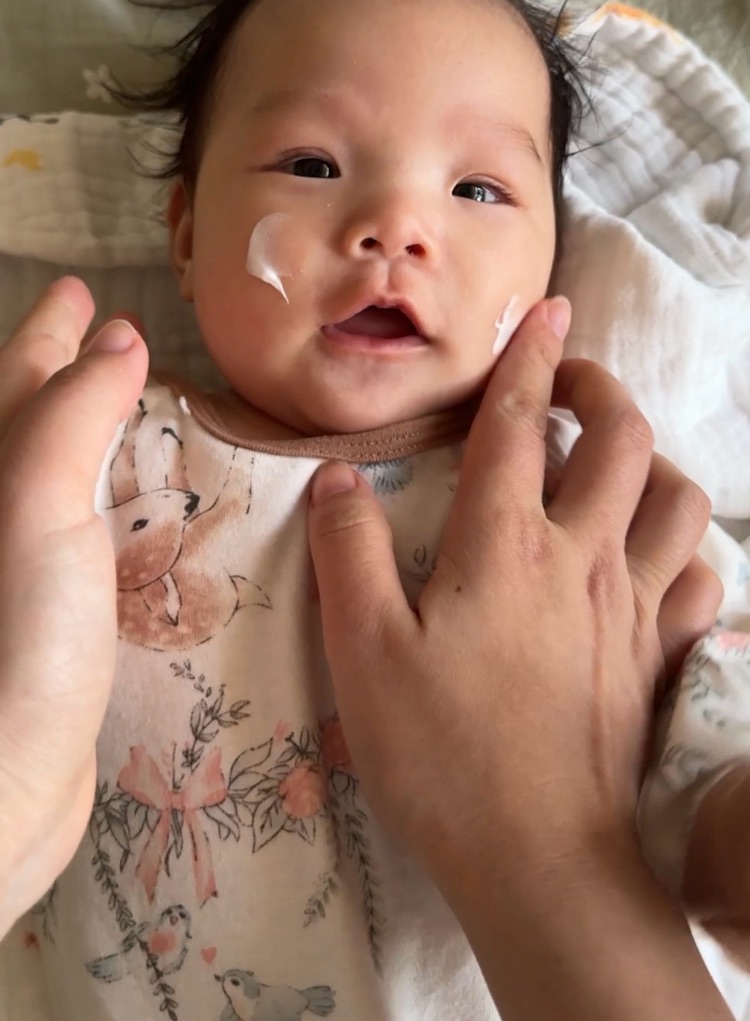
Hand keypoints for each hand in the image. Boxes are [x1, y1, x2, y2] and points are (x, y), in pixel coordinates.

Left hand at [0, 277, 147, 932]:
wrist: (2, 782)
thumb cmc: (15, 639)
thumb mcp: (37, 505)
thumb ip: (73, 414)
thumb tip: (116, 337)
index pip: (17, 376)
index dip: (49, 327)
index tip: (81, 287)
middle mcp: (1, 513)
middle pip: (32, 419)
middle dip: (67, 371)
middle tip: (116, 335)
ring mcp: (21, 567)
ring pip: (56, 476)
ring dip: (92, 434)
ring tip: (138, 406)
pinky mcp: (50, 618)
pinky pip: (81, 532)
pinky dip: (111, 502)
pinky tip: (142, 509)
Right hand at [307, 296, 720, 899]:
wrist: (541, 858)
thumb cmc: (443, 754)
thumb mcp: (364, 653)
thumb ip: (349, 553)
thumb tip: (339, 479)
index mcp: (505, 542)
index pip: (520, 421)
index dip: (529, 354)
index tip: (544, 309)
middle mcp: (581, 555)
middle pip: (620, 437)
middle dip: (598, 386)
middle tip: (566, 385)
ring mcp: (632, 605)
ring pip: (677, 496)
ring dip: (650, 460)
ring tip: (610, 464)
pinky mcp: (659, 654)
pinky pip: (700, 575)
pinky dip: (683, 547)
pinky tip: (649, 556)